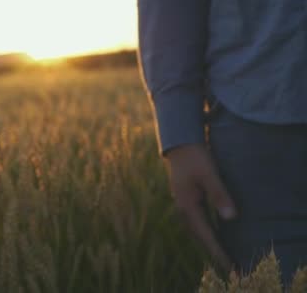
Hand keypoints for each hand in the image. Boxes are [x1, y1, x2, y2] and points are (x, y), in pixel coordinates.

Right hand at [166, 143, 236, 271]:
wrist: (179, 143)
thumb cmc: (196, 157)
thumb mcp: (210, 174)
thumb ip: (219, 195)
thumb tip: (231, 218)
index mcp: (187, 206)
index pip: (206, 235)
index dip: (218, 252)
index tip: (229, 266)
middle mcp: (183, 209)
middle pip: (200, 236)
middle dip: (214, 252)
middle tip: (230, 266)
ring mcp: (183, 204)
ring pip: (198, 230)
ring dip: (210, 242)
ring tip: (223, 255)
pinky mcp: (187, 199)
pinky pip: (198, 221)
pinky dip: (207, 231)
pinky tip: (215, 233)